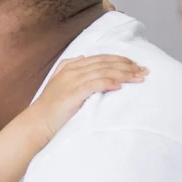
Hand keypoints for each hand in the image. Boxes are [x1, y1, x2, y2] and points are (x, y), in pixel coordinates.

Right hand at [29, 55, 145, 137]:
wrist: (37, 123)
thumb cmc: (50, 108)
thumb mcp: (59, 83)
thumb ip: (70, 68)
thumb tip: (83, 58)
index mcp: (71, 66)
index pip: (101, 58)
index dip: (120, 60)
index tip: (136, 65)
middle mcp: (72, 70)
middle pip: (105, 63)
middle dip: (127, 66)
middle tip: (144, 70)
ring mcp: (72, 80)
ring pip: (103, 71)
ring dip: (124, 74)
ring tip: (139, 78)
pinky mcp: (73, 93)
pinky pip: (94, 84)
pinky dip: (108, 82)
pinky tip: (120, 86)